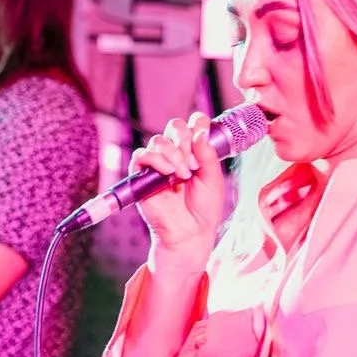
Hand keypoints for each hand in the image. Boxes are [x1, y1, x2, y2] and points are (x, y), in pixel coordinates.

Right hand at [131, 115, 225, 269]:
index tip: (204, 139)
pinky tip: (168, 173)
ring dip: (173, 154)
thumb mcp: (214, 179)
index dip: (198, 125)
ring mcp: (158, 164)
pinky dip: (156, 160)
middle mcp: (176, 154)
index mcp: (195, 151)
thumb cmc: (204, 209)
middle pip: (174, 125)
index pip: (193, 123)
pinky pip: (142, 155)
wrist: (191, 233)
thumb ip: (208, 154)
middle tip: (194, 163)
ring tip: (183, 174)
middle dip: (184, 139)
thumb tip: (200, 131)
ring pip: (158, 140)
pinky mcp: (142, 176)